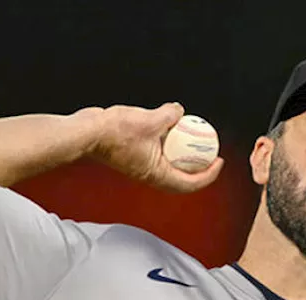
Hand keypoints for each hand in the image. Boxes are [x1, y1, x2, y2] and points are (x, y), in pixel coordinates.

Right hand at [82, 102, 224, 192]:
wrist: (86, 132)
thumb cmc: (114, 133)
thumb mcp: (151, 120)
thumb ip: (170, 115)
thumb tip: (180, 111)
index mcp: (157, 174)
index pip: (190, 183)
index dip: (209, 175)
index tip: (219, 161)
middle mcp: (151, 174)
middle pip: (183, 178)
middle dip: (199, 167)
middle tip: (211, 152)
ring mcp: (142, 165)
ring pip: (169, 164)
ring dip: (182, 154)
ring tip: (193, 138)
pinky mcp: (135, 155)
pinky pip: (158, 152)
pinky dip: (168, 143)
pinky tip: (171, 126)